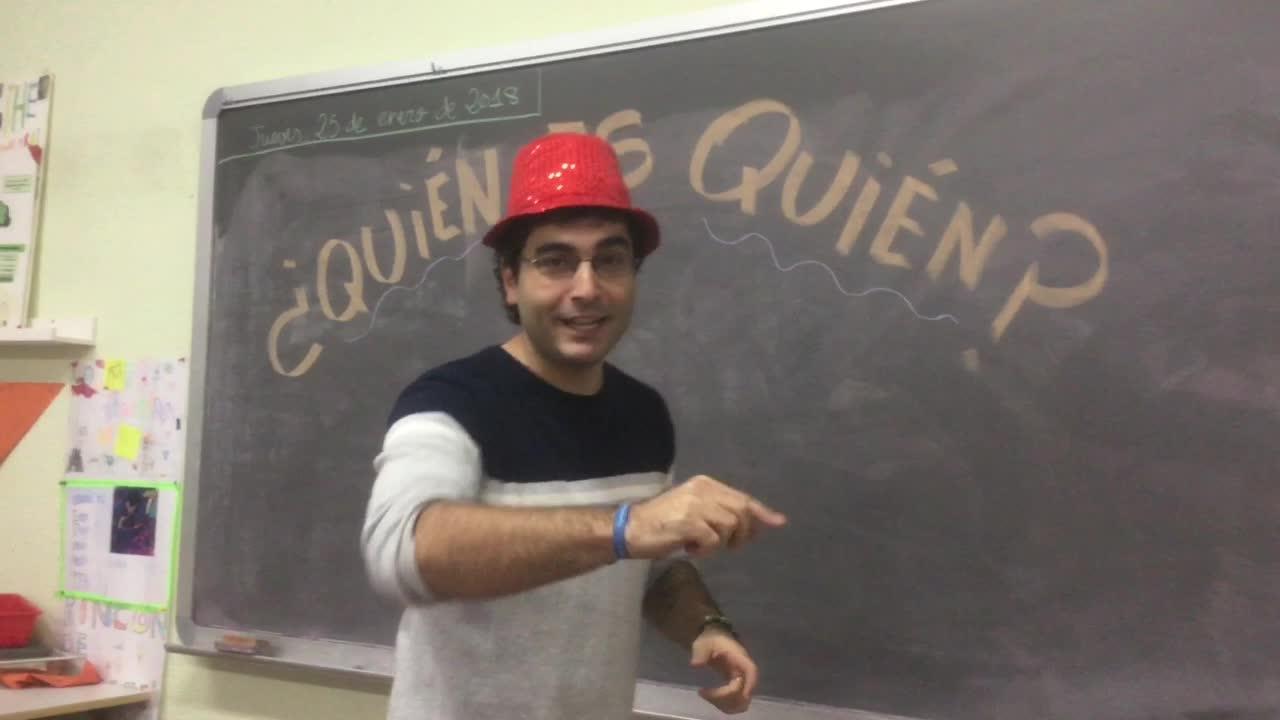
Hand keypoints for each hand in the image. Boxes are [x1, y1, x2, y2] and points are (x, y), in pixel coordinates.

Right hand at [626, 475, 786, 558]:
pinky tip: (692, 550)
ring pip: (730, 526)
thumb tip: (754, 526)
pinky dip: (707, 550)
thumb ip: (721, 513)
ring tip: (702, 546)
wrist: (630, 529)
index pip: (742, 498)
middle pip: (741, 512)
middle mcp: (703, 490)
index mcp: (705, 484)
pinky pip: (714, 540)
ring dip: (721, 543)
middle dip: (742, 534)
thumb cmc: (663, 523)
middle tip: (729, 546)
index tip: (779, 522)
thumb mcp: (695, 511)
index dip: (762, 512)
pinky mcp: (688, 522)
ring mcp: (695, 505)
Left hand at [690, 627, 757, 713]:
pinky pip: (734, 702)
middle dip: (726, 698)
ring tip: (705, 695)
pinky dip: (723, 705)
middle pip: (744, 691)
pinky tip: (709, 697)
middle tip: (704, 692)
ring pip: (741, 701)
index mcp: (739, 657)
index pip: (751, 671)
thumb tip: (695, 664)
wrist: (711, 639)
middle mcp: (743, 671)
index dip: (749, 684)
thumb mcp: (703, 643)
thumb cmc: (709, 639)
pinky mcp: (734, 687)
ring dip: (724, 704)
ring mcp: (740, 680)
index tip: (740, 694)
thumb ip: (700, 653)